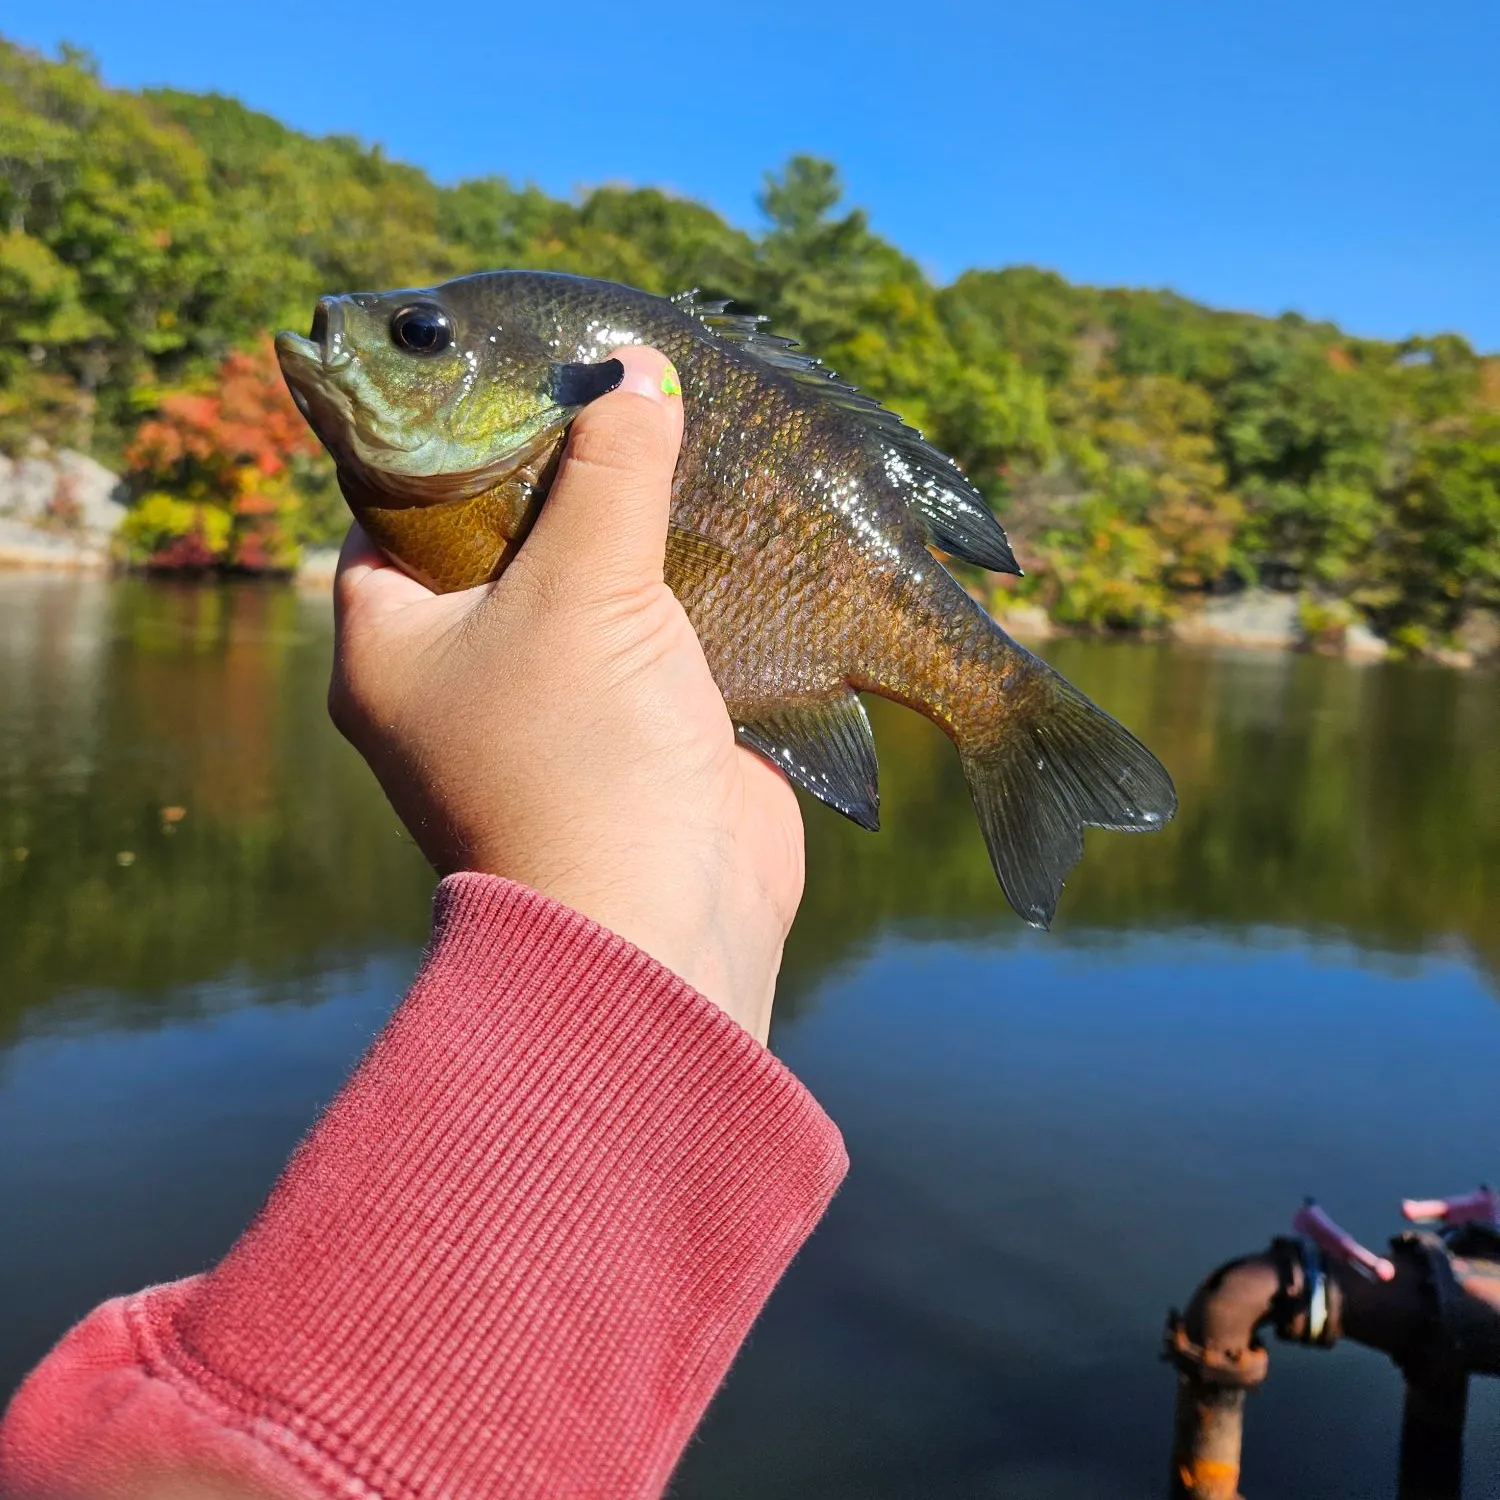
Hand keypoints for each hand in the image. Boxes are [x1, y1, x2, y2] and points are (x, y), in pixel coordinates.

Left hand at [327, 345, 804, 1040]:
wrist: (664, 927)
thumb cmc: (580, 760)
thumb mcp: (583, 589)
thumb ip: (610, 470)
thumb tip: (639, 371)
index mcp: (395, 640)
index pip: (395, 503)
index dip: (451, 432)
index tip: (517, 365)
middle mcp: (463, 672)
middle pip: (505, 535)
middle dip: (566, 470)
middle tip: (616, 385)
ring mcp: (554, 704)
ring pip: (589, 584)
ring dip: (636, 525)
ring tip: (681, 433)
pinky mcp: (638, 729)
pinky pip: (655, 633)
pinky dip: (688, 583)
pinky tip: (732, 519)